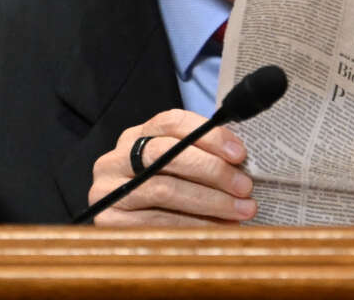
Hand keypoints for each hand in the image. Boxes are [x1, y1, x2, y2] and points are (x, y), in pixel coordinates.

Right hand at [88, 109, 255, 225]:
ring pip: (165, 189)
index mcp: (137, 136)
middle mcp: (116, 158)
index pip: (173, 122)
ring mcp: (109, 189)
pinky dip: (193, 225)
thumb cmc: (162, 193)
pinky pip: (157, 221)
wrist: (120, 231)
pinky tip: (217, 228)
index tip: (240, 154)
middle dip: (213, 170)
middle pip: (168, 154)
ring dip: (210, 201)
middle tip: (244, 186)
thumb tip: (243, 161)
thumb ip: (200, 157)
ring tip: (240, 210)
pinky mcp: (109, 221)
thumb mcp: (175, 169)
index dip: (209, 135)